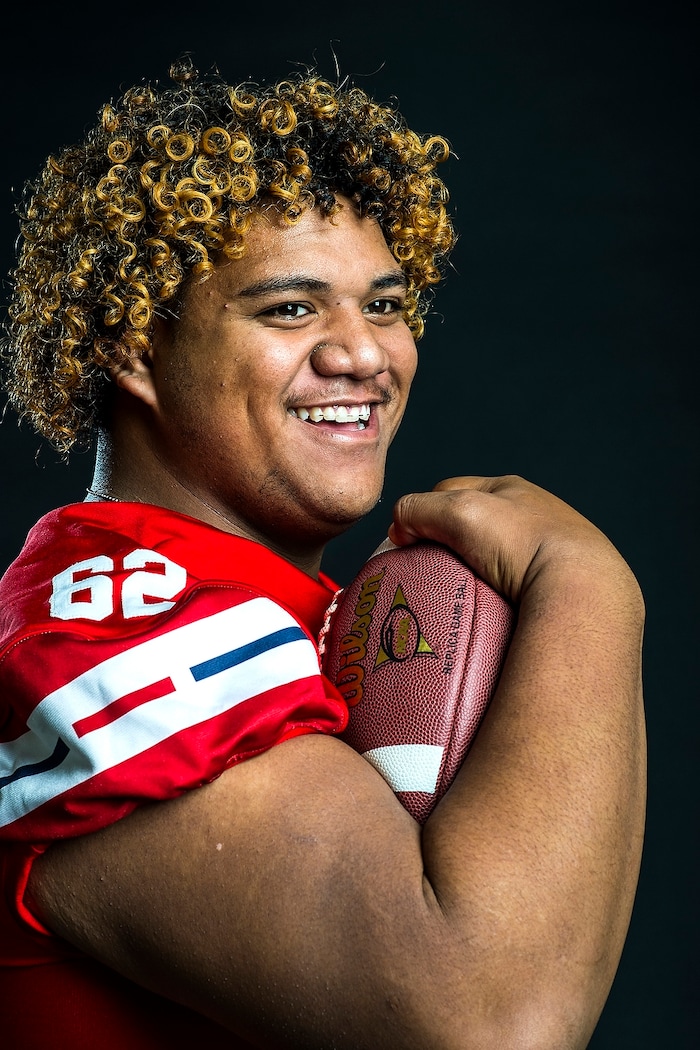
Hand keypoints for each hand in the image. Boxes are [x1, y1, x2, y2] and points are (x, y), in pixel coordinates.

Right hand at [389, 474, 634, 605]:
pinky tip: (491, 610)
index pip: (449, 491)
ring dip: (474, 573)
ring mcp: (549, 550)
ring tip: (459, 595)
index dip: (421, 512)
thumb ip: (420, 508)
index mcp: (511, 489)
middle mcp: (533, 514)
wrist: (580, 589)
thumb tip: (399, 524)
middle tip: (430, 570)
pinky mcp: (559, 585)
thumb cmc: (524, 541)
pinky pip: (516, 588)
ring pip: (495, 558)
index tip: (405, 541)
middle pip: (473, 525)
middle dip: (448, 544)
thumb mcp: (459, 511)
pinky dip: (498, 596)